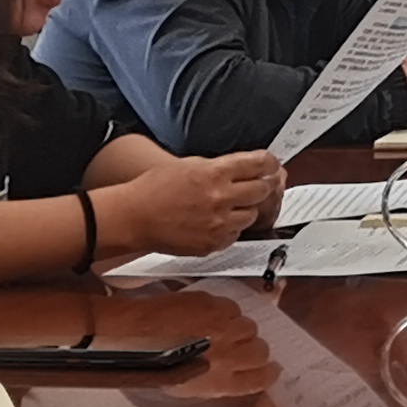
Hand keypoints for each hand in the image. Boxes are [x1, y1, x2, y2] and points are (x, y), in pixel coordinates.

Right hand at [104, 154, 282, 254]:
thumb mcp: (189, 165)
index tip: (271, 165)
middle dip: (262, 186)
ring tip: (229, 206)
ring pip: (252, 215)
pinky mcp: (213, 243)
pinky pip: (235, 235)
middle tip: (257, 185)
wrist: (134, 217)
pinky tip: (216, 222)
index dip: (270, 163)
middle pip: (262, 190)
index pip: (259, 164)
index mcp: (214, 173)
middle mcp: (220, 198)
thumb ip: (219, 167)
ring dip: (245, 209)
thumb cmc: (155, 189)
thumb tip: (244, 167)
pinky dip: (230, 228)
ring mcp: (218, 223)